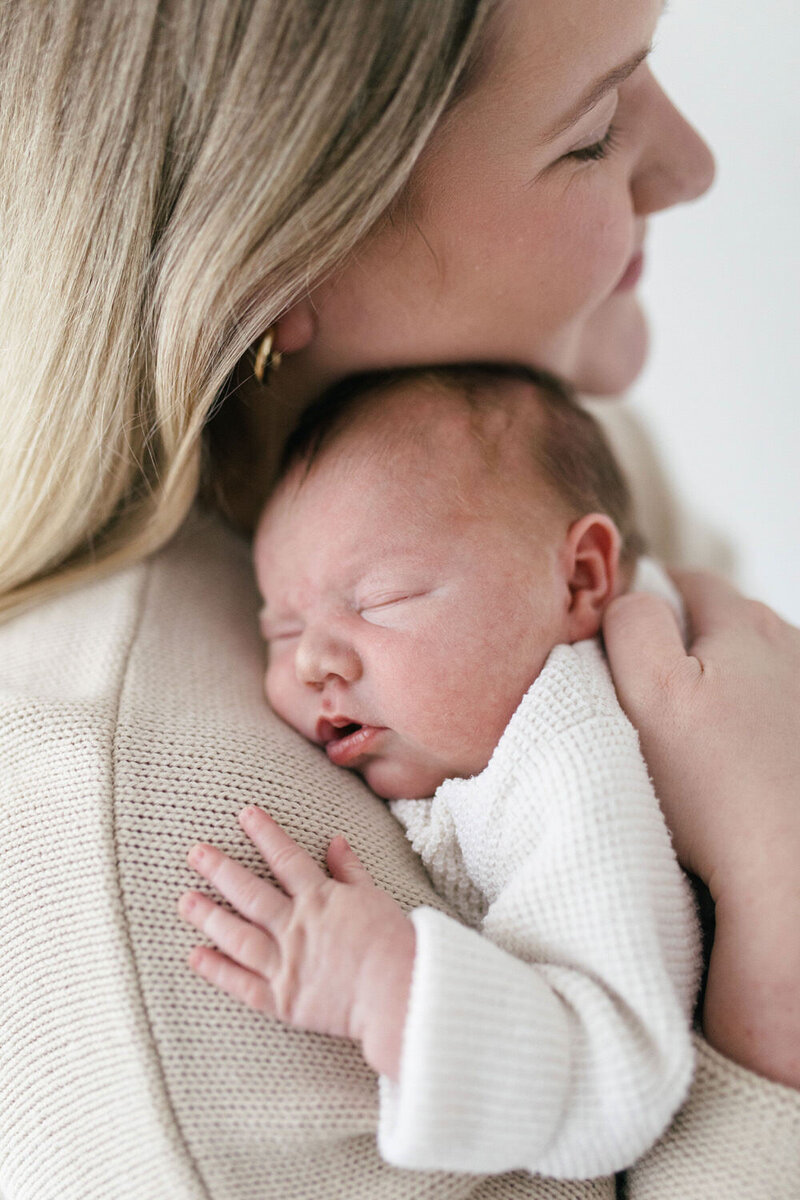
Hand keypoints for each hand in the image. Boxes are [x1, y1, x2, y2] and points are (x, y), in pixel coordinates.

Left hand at [177, 806, 415, 1079]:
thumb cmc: (393, 943)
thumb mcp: (374, 896)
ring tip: (186, 901)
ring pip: (238, 937)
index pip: (286, 858)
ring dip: (209, 917)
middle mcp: (297, 928)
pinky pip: (243, 985)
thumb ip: (350, 870)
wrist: (401, 994)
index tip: (244, 814)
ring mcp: (286, 965)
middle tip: (195, 852)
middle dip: (220, 870)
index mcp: (320, 900)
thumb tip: (334, 841)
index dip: (264, 833)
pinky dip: (218, 971)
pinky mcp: (283, 1001)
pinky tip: (195, 955)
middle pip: (250, 893)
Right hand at [603, 572, 799, 1085]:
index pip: (688, 583)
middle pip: (725, 620)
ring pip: (754, 663)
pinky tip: (732, 759)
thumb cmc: (715, 789)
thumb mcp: (650, 692)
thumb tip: (632, 598)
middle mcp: (789, 648)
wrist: (784, 872)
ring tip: (694, 731)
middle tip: (648, 687)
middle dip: (687, 638)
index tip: (620, 636)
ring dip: (723, 680)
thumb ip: (635, 626)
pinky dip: (750, 718)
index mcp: (745, 626)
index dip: (647, 600)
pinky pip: (773, 706)